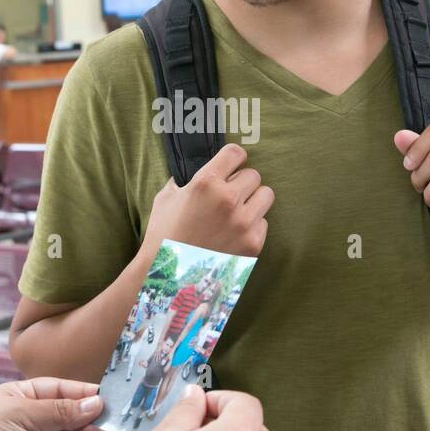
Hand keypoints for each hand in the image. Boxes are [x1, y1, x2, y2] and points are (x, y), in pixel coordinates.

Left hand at [0, 377, 106, 430]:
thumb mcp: (20, 413)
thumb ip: (59, 410)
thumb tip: (93, 403)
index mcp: (21, 397)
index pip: (58, 390)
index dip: (81, 393)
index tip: (103, 398)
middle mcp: (28, 420)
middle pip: (67, 415)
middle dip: (84, 418)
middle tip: (101, 422)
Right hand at [143, 143, 272, 256]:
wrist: (169, 277)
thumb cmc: (164, 236)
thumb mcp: (166, 198)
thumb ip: (186, 180)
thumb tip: (200, 169)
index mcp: (205, 182)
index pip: (236, 153)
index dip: (234, 158)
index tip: (232, 165)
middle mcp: (228, 199)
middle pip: (254, 175)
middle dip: (242, 183)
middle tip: (229, 196)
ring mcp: (243, 223)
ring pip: (266, 196)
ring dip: (253, 201)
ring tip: (236, 213)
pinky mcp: (253, 244)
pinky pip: (263, 223)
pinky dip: (252, 227)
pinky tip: (234, 235)